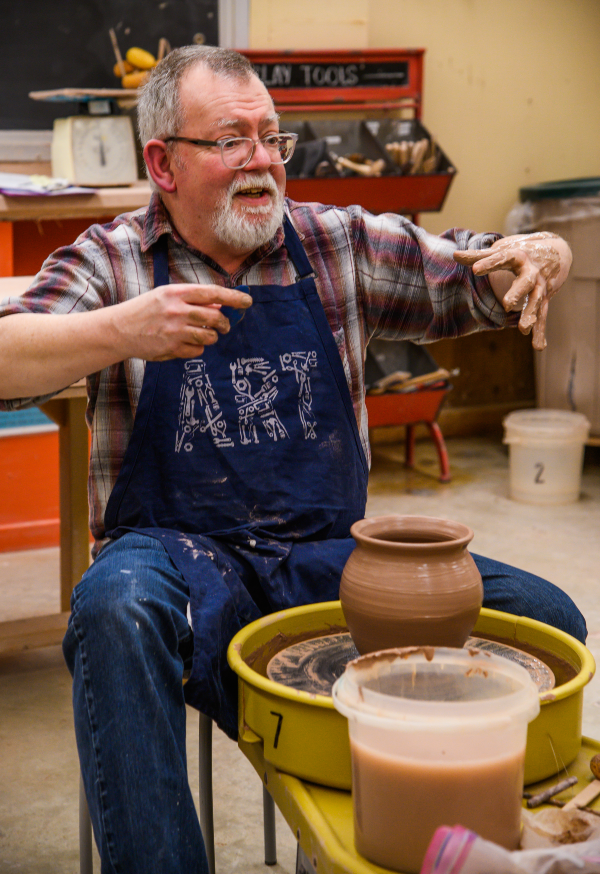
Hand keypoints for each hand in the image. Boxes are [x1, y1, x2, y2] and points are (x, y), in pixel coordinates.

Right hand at [113, 283, 251, 360]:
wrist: (119, 329)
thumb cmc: (146, 310)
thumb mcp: (166, 296)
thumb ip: (192, 299)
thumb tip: (220, 304)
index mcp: (176, 293)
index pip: (213, 293)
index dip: (233, 297)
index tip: (247, 302)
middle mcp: (177, 310)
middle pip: (215, 317)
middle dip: (225, 323)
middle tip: (225, 326)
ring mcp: (174, 331)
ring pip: (209, 336)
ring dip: (212, 337)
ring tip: (205, 335)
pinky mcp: (172, 348)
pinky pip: (197, 351)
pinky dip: (198, 349)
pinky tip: (187, 344)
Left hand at [453, 232, 571, 349]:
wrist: (555, 253)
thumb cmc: (520, 254)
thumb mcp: (501, 251)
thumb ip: (478, 256)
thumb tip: (454, 255)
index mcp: (518, 257)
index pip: (502, 259)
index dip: (488, 263)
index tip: (475, 269)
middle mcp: (531, 273)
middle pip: (526, 282)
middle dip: (517, 293)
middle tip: (506, 305)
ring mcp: (540, 288)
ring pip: (536, 302)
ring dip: (530, 315)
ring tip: (523, 330)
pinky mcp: (544, 301)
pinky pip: (542, 317)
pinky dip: (540, 332)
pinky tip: (538, 346)